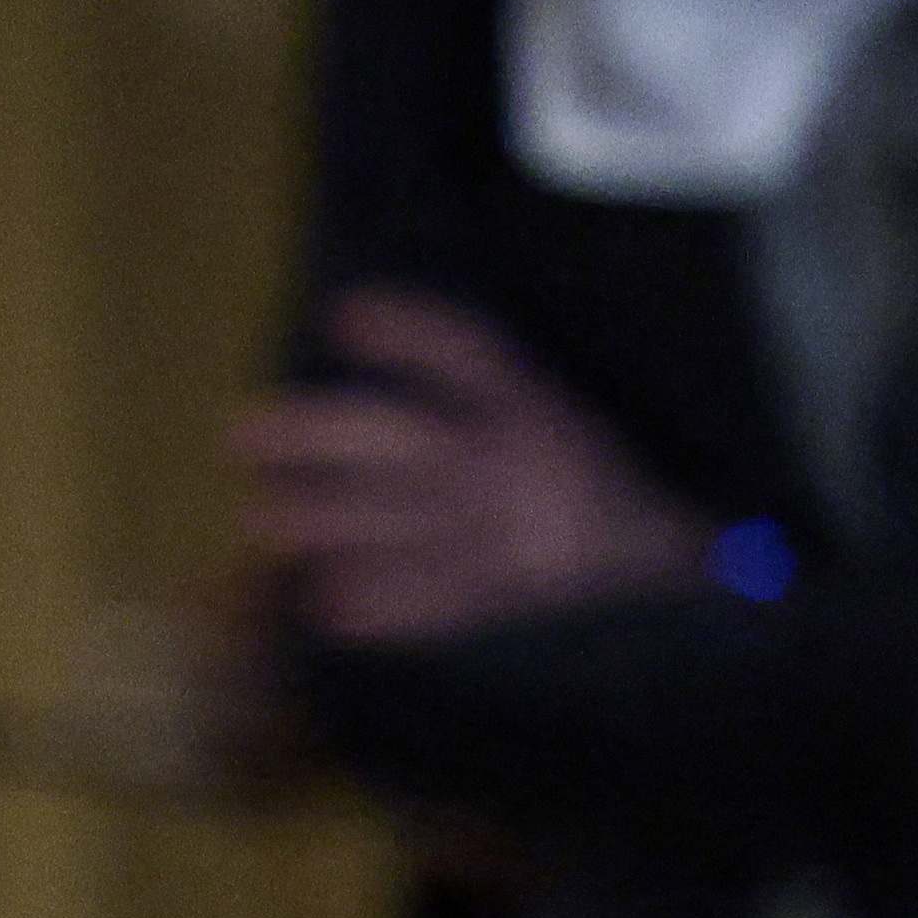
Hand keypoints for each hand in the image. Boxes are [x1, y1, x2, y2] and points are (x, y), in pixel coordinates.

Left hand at [236, 289, 705, 643]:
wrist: (674, 572)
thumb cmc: (592, 482)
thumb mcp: (552, 412)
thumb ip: (479, 384)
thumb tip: (354, 334)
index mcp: (537, 409)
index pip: (472, 354)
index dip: (408, 330)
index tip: (344, 315)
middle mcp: (517, 464)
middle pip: (404, 438)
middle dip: (316, 436)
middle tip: (242, 435)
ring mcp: (513, 534)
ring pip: (398, 522)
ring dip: (319, 521)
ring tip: (259, 517)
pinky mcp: (509, 597)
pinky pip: (429, 601)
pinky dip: (373, 602)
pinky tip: (320, 600)